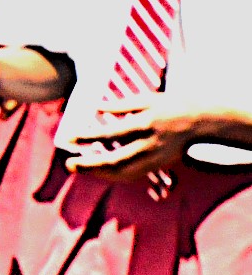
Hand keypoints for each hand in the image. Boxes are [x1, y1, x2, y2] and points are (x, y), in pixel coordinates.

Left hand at [66, 94, 201, 182]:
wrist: (205, 122)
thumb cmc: (173, 106)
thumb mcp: (148, 100)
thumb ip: (121, 105)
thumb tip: (95, 107)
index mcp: (145, 124)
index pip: (111, 134)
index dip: (89, 137)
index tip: (70, 137)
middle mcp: (149, 145)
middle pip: (115, 160)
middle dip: (90, 164)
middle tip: (69, 164)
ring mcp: (155, 158)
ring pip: (123, 172)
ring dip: (99, 173)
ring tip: (79, 167)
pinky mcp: (158, 165)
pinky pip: (132, 175)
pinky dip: (113, 175)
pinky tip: (98, 171)